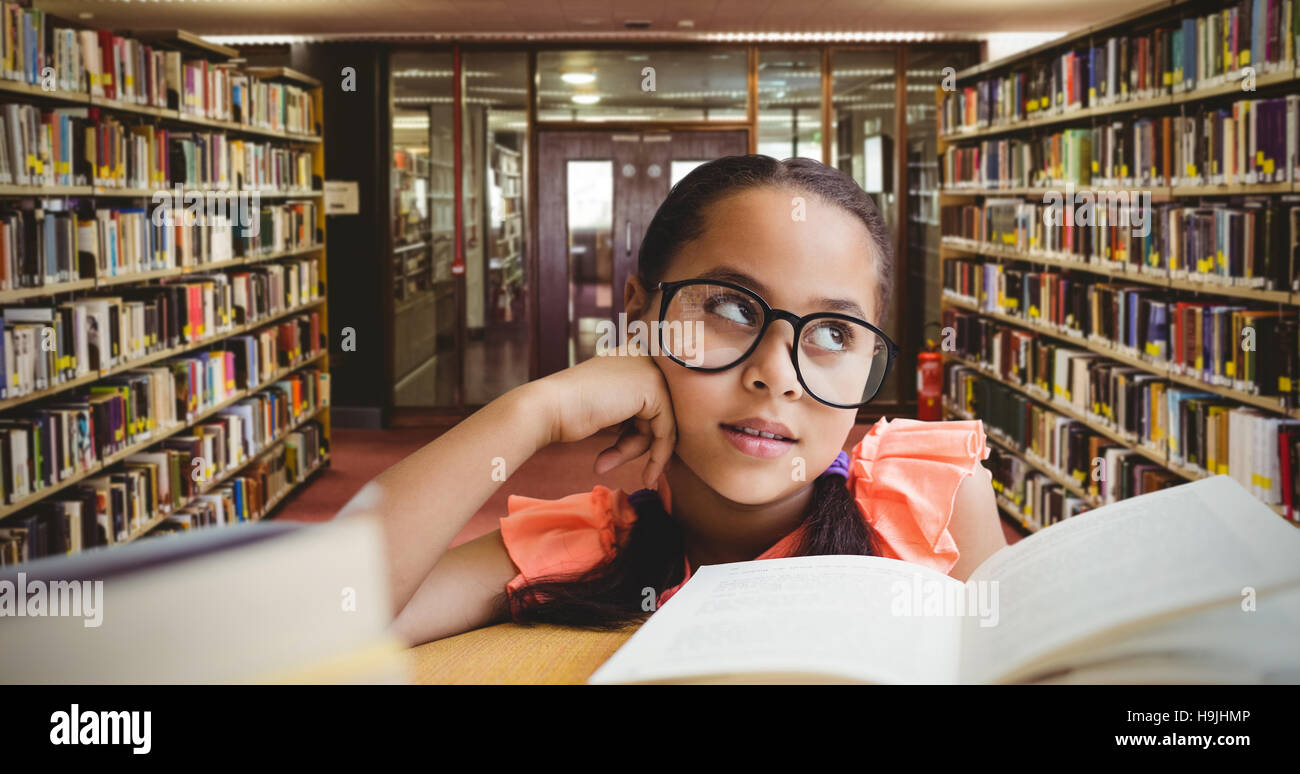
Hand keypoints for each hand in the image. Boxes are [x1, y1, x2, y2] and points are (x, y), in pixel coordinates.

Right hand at [534, 352, 676, 487]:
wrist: (548, 408)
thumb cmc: (569, 412)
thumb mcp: (609, 410)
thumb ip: (633, 416)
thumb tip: (662, 442)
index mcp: (633, 358)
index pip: (652, 403)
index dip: (648, 436)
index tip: (650, 466)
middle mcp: (644, 358)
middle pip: (660, 413)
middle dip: (644, 445)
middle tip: (646, 476)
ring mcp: (650, 370)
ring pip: (663, 424)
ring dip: (637, 451)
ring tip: (608, 463)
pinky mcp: (653, 387)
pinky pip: (666, 429)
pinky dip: (657, 455)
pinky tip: (643, 474)